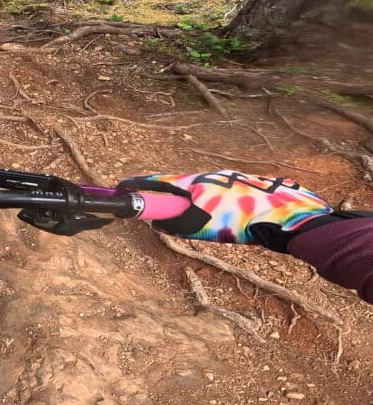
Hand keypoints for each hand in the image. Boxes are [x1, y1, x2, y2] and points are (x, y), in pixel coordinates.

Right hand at [118, 170, 331, 251]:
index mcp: (193, 183)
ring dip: (195, 205)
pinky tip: (227, 221)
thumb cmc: (239, 220)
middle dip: (167, 198)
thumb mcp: (201, 227)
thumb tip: (157, 223)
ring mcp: (227, 180)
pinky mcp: (244, 188)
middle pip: (178, 186)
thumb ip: (175, 225)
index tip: (120, 189)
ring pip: (201, 192)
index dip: (136, 186)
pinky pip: (220, 197)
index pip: (156, 182)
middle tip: (164, 215)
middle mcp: (207, 176)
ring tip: (205, 224)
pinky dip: (214, 207)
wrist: (285, 216)